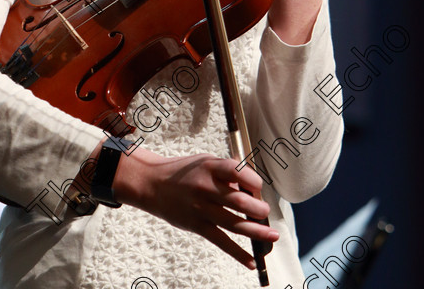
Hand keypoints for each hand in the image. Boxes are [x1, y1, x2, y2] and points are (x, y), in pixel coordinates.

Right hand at [113, 147, 278, 268]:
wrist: (151, 184)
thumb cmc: (183, 171)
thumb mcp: (204, 161)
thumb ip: (227, 171)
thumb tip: (251, 186)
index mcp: (210, 166)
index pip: (237, 171)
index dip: (253, 181)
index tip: (259, 187)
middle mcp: (206, 187)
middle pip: (239, 201)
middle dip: (258, 209)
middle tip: (266, 212)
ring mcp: (200, 208)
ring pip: (234, 223)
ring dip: (256, 231)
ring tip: (272, 235)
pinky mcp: (196, 226)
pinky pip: (220, 241)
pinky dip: (237, 253)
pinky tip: (251, 261)